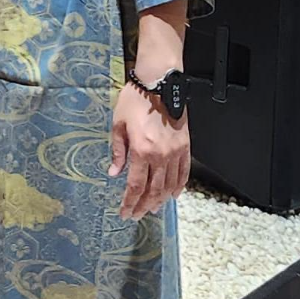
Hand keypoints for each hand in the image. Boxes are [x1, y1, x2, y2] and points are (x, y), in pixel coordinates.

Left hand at [109, 80, 189, 219]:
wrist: (160, 83)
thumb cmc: (136, 100)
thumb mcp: (118, 124)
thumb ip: (117, 151)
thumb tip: (114, 172)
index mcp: (141, 150)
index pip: (135, 185)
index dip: (129, 202)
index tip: (124, 213)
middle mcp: (160, 155)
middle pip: (152, 190)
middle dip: (143, 205)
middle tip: (136, 215)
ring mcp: (175, 152)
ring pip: (169, 185)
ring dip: (160, 200)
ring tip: (152, 208)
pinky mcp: (185, 147)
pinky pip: (183, 173)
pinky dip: (178, 186)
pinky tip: (173, 194)